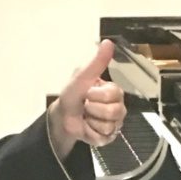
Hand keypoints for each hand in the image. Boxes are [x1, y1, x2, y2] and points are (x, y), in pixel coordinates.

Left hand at [49, 38, 126, 154]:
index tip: (88, 93)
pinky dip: (91, 133)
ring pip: (109, 126)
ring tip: (87, 116)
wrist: (62, 116)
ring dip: (91, 121)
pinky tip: (88, 127)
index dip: (96, 95)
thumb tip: (108, 42)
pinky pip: (103, 137)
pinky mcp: (108, 137)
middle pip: (114, 112)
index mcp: (114, 91)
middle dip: (93, 109)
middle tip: (86, 106)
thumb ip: (97, 62)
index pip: (113, 95)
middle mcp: (118, 107)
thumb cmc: (72, 95)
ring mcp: (114, 123)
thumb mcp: (82, 77)